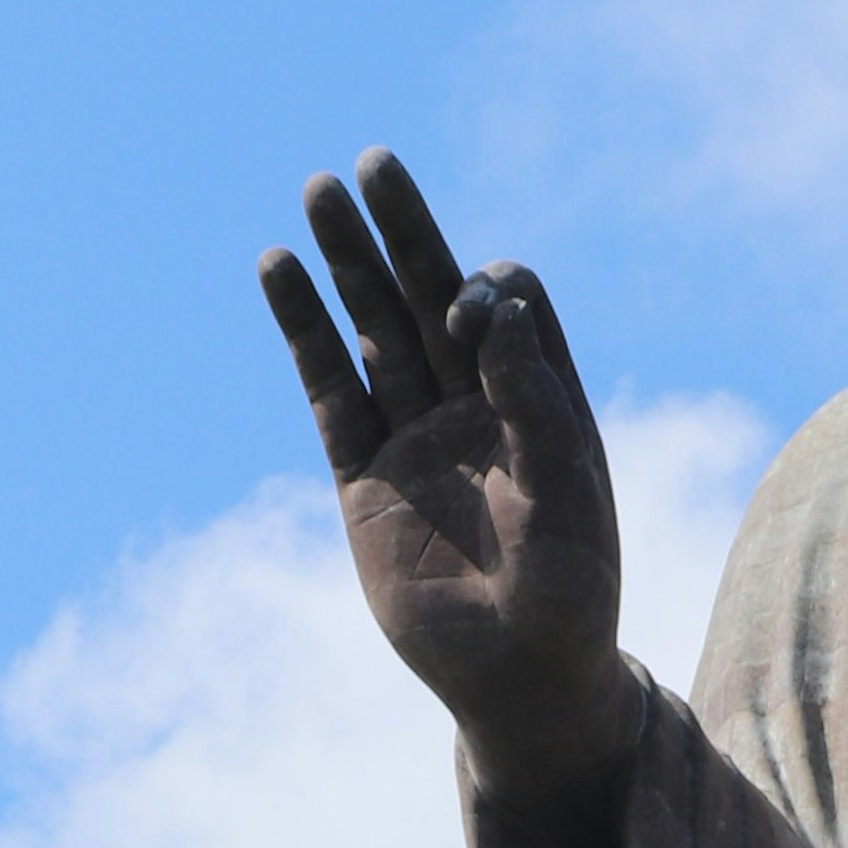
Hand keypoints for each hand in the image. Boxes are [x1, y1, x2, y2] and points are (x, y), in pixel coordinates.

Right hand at [259, 146, 638, 820]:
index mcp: (542, 400)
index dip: (485, 293)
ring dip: (348, 264)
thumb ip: (535, 398)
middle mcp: (478, 406)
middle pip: (432, 294)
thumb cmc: (569, 596)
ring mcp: (416, 437)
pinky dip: (305, 331)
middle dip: (403, 231)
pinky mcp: (363, 476)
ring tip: (316, 190)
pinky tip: (279, 269)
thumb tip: (490, 306)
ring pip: (374, 331)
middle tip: (371, 164)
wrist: (519, 683)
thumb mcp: (569, 494)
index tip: (469, 319)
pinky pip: (328, 390)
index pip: (509, 306)